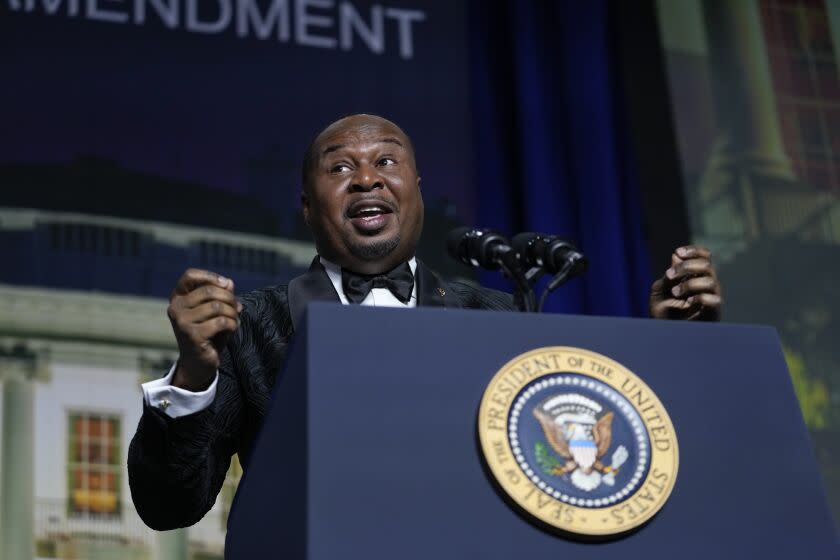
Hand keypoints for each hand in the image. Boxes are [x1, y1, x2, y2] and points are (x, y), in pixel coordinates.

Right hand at [166, 269, 241, 390]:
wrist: (199, 362)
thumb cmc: (208, 332)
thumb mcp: (214, 310)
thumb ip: (221, 294)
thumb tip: (229, 283)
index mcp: (177, 297)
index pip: (190, 275)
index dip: (210, 276)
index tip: (226, 285)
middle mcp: (175, 307)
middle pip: (209, 291)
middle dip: (229, 298)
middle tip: (237, 308)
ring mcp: (182, 322)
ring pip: (217, 306)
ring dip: (232, 312)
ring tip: (234, 319)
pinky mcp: (192, 335)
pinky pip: (220, 322)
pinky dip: (232, 324)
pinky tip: (232, 328)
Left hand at [650, 246, 721, 320]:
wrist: (663, 334)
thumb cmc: (662, 313)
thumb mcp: (660, 291)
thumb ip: (669, 276)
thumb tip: (676, 256)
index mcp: (695, 277)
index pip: (704, 257)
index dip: (694, 251)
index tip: (678, 253)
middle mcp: (706, 285)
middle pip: (707, 265)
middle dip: (686, 267)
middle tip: (670, 275)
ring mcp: (711, 298)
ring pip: (710, 281)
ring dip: (689, 284)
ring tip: (675, 293)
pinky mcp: (713, 313)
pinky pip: (714, 300)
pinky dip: (700, 297)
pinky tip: (689, 302)